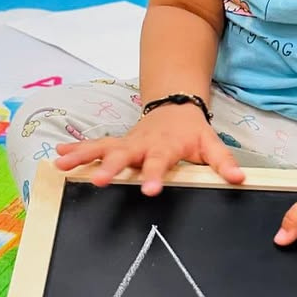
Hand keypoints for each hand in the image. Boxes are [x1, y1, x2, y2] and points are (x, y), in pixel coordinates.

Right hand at [53, 104, 244, 194]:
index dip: (154, 175)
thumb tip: (240, 179)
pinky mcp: (116, 142)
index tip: (149, 190)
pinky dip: (76, 149)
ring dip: (83, 156)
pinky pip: (94, 145)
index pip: (160, 162)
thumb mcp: (211, 143)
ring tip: (62, 164)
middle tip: (100, 181)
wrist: (176, 106)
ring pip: (102, 147)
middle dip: (111, 167)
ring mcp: (126, 142)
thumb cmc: (192, 131)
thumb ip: (223, 162)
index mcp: (165, 146)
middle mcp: (142, 144)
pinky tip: (57, 155)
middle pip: (124, 155)